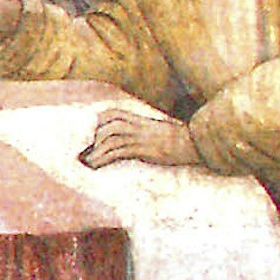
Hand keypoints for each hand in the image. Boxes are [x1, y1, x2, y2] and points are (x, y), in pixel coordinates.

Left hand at [80, 107, 194, 170]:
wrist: (193, 143)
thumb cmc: (177, 138)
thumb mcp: (157, 129)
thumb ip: (142, 130)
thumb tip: (129, 140)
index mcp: (139, 118)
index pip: (112, 113)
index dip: (98, 121)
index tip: (90, 132)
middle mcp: (136, 125)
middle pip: (106, 126)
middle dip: (93, 138)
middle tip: (86, 151)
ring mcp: (138, 136)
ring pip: (109, 140)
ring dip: (95, 152)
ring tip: (87, 162)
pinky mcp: (141, 149)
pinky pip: (117, 153)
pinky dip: (103, 159)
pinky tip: (96, 167)